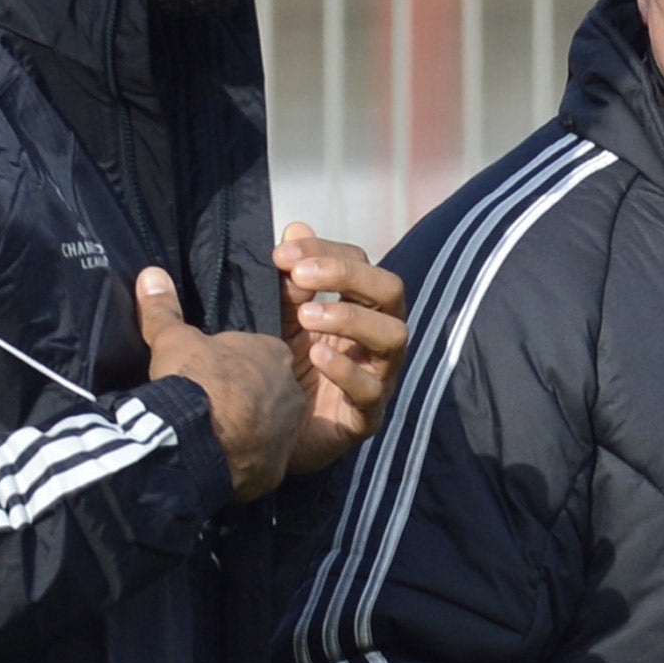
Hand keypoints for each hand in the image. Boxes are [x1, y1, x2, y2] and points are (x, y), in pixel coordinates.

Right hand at [135, 267, 303, 501]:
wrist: (196, 440)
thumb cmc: (192, 380)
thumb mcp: (173, 340)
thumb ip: (164, 309)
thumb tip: (150, 274)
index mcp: (273, 355)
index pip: (261, 354)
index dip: (235, 364)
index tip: (211, 373)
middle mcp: (290, 393)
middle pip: (271, 392)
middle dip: (246, 398)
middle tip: (211, 404)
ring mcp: (286, 434)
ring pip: (270, 429)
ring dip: (247, 431)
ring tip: (211, 434)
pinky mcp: (275, 471)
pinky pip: (260, 464)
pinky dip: (242, 463)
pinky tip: (217, 461)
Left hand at [272, 221, 408, 474]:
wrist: (269, 435)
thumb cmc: (284, 369)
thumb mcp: (282, 318)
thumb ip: (291, 278)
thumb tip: (295, 227)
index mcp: (360, 307)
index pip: (361, 264)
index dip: (326, 251)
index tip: (281, 253)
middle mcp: (377, 339)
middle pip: (390, 291)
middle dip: (347, 276)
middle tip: (299, 276)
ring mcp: (378, 377)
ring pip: (393, 336)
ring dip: (351, 318)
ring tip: (306, 317)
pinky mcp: (366, 417)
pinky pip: (371, 391)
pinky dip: (346, 370)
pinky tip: (315, 358)